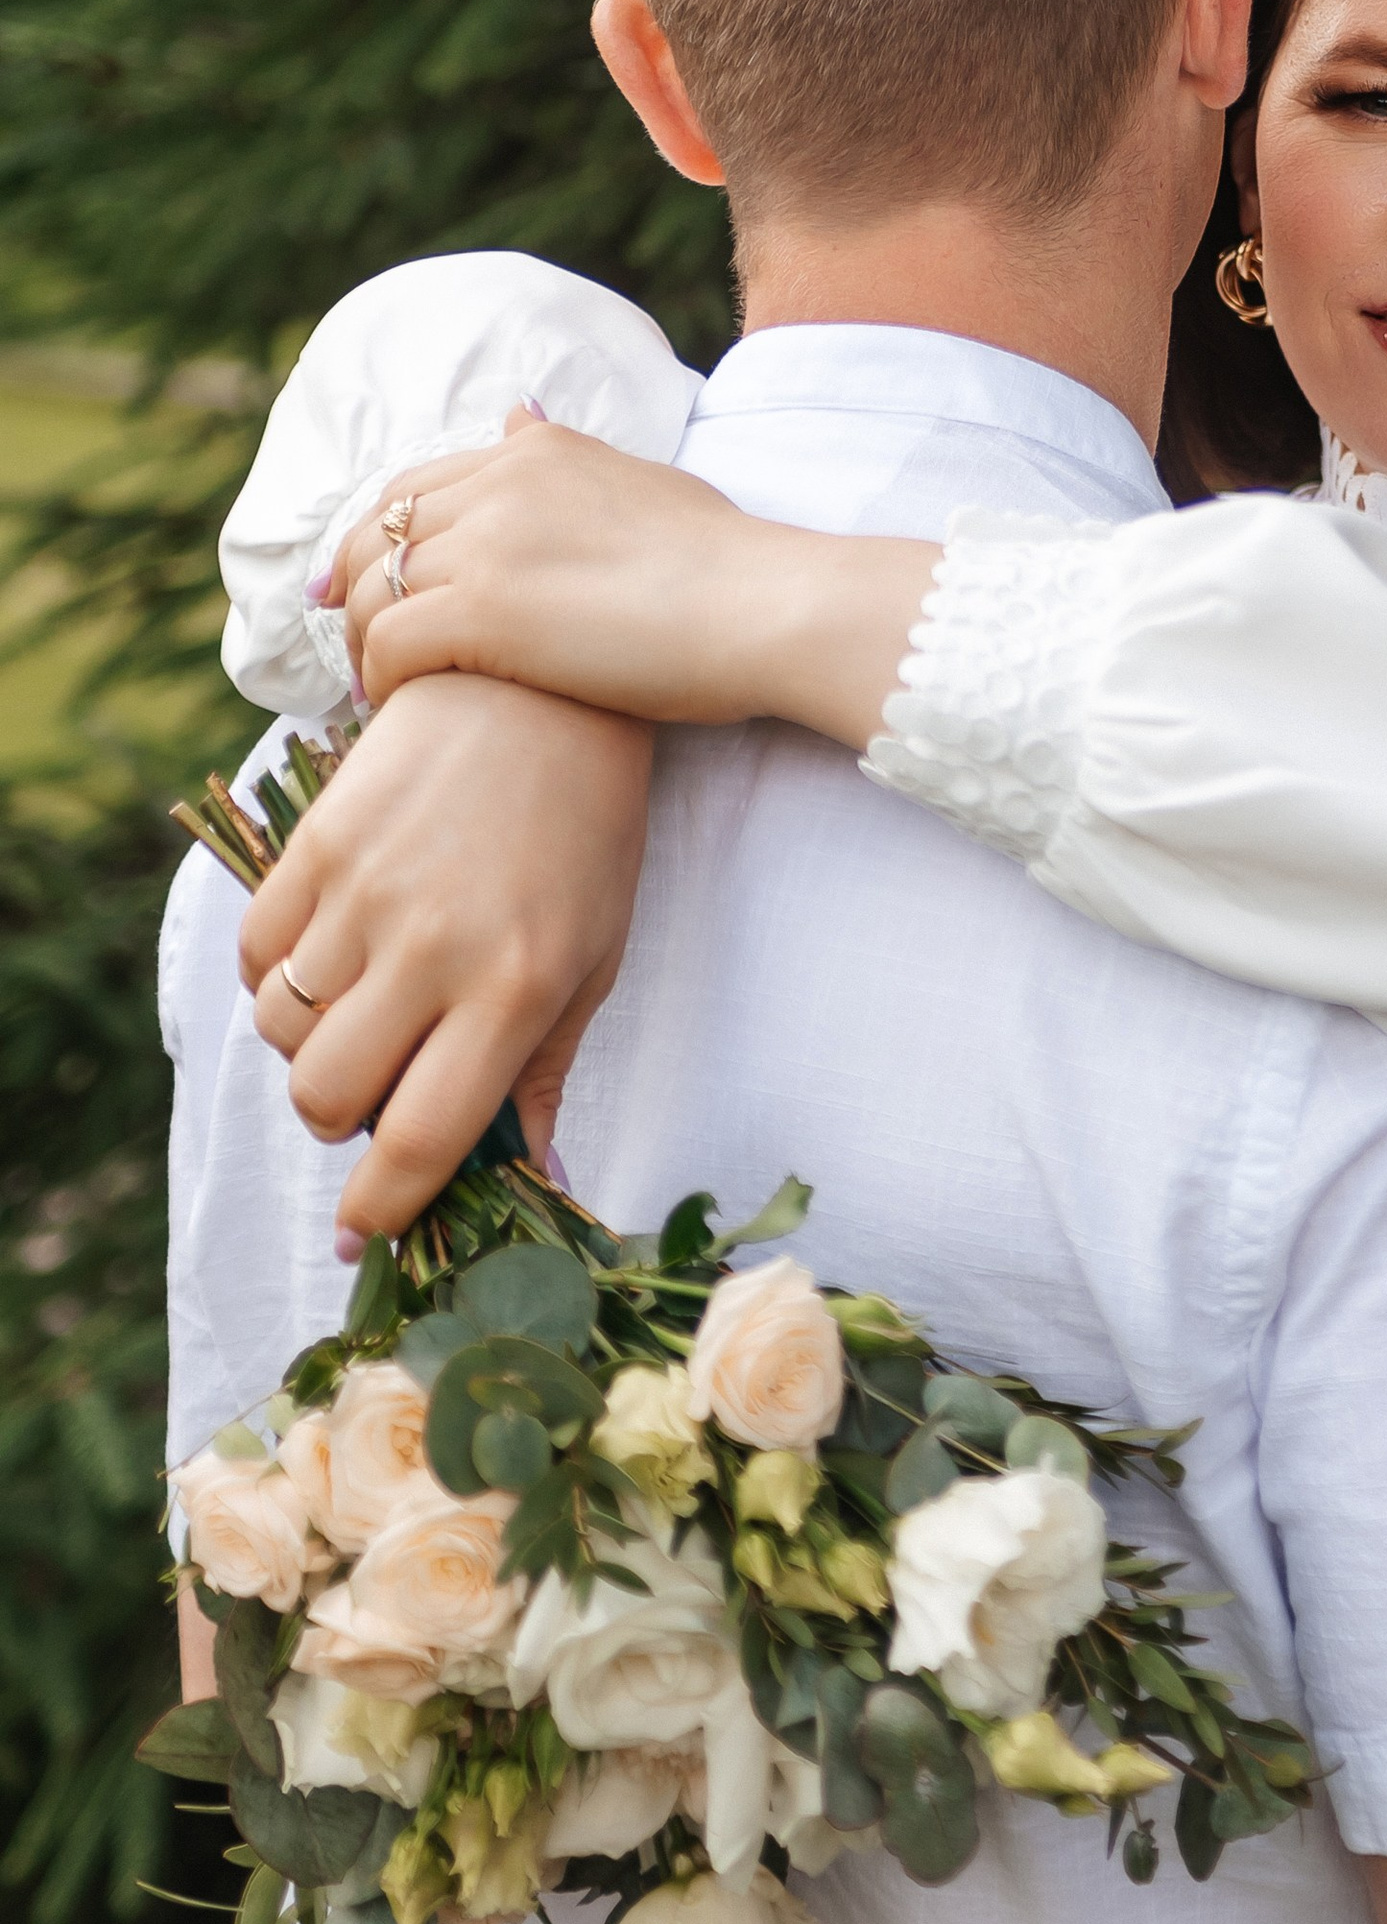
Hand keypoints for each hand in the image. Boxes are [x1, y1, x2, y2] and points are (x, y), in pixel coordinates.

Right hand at [238, 669, 652, 1244]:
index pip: (419, 1140)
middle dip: (340, 1121)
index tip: (365, 1234)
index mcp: (514, 988)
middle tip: (378, 1086)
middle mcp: (431, 948)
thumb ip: (543, 1075)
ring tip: (365, 1004)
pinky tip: (329, 954)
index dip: (382, 1209)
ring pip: (283, 1032)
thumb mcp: (593, 958)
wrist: (543, 689)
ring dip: (313, 1045)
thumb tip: (530, 1185)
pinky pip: (256, 956)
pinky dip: (277, 980)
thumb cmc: (587, 835)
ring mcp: (365, 892)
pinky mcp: (316, 843)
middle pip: (325, 1099)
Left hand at [335, 417, 791, 719]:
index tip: (361, 581)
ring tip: (379, 689)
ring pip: (372, 590)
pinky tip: (398, 708)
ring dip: (364, 644)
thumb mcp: (642, 481)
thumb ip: (573, 457)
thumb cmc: (727, 562)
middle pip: (378, 532)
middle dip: (350, 587)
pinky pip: (390, 643)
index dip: (376, 535)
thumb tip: (519, 414)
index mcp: (535, 453)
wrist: (764, 606)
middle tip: (353, 643)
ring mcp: (488, 546)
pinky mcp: (485, 612)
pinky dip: (381, 678)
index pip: (417, 484)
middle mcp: (499, 485)